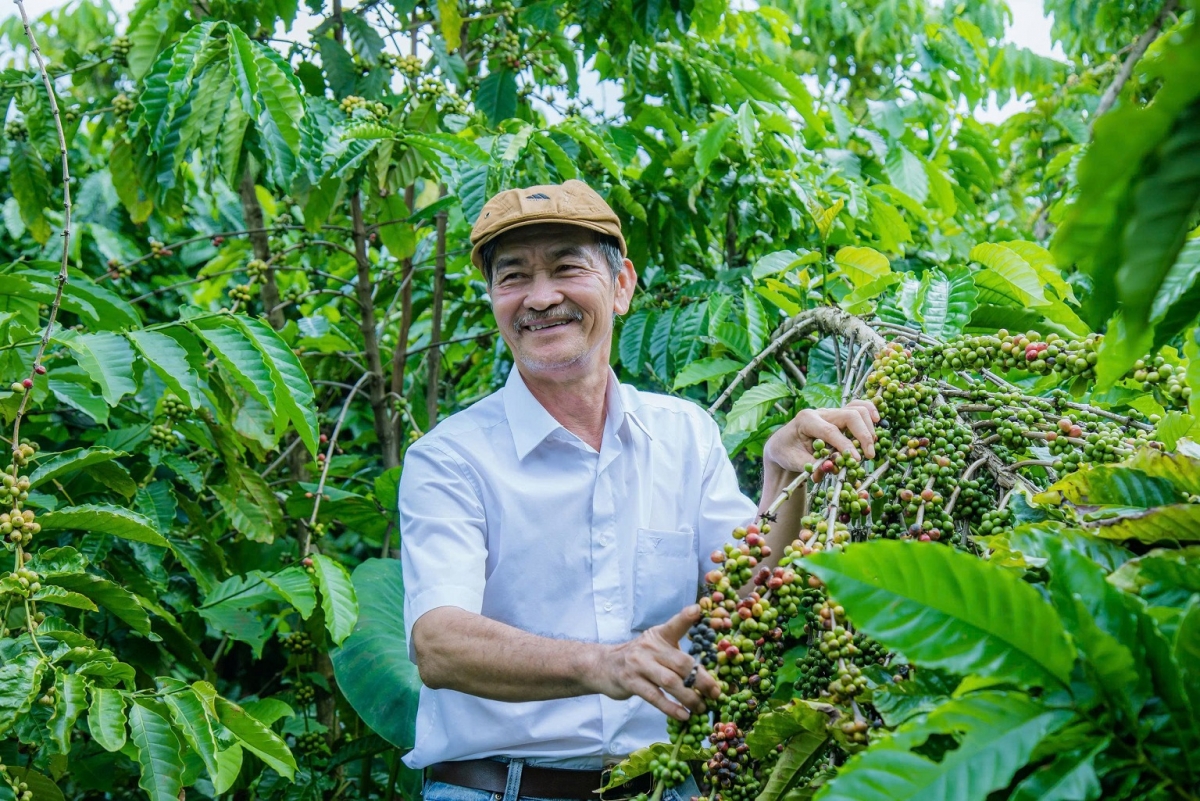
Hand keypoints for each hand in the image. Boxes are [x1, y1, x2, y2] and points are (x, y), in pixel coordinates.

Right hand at [592, 605, 719, 719]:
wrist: (604, 665)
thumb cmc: (640, 657)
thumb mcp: (656, 646)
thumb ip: (677, 655)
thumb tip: (707, 676)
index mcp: (659, 635)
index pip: (675, 624)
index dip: (686, 617)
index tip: (698, 609)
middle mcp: (649, 647)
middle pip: (681, 663)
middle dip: (702, 680)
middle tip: (716, 693)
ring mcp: (639, 664)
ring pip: (670, 682)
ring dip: (690, 697)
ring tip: (702, 707)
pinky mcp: (631, 682)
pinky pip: (655, 697)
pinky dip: (671, 708)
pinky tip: (684, 715)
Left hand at [763, 400, 879, 473]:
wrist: (783, 444)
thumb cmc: (787, 453)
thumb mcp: (795, 462)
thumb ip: (813, 465)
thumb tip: (832, 468)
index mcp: (806, 420)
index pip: (830, 431)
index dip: (845, 446)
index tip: (856, 460)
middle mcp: (820, 412)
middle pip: (849, 415)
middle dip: (862, 435)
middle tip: (869, 456)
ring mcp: (831, 412)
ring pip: (857, 409)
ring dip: (868, 427)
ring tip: (870, 446)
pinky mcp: (839, 415)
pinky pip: (858, 406)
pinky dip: (870, 411)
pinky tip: (877, 421)